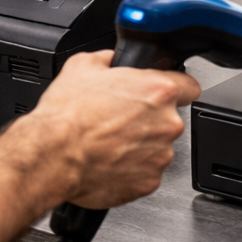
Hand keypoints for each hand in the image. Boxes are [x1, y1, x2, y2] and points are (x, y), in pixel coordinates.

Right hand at [24, 50, 200, 209]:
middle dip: (149, 119)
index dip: (175, 87)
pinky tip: (109, 161)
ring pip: (157, 147)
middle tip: (120, 120)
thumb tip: (110, 60)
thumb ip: (108, 59)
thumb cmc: (67, 116)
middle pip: (169, 118)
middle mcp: (166, 123)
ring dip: (140, 145)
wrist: (52, 156)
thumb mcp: (83, 66)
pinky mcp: (149, 182)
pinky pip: (146, 172)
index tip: (165, 93)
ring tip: (109, 142)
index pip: (190, 86)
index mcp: (158, 91)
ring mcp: (160, 155)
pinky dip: (131, 169)